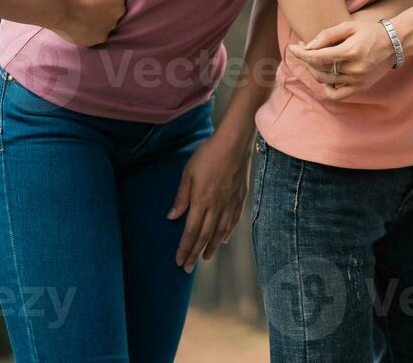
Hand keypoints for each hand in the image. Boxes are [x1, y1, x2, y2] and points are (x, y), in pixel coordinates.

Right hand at [55, 0, 126, 46]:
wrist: (58, 6)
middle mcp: (119, 10)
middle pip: (112, 10)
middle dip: (101, 8)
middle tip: (85, 5)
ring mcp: (110, 26)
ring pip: (104, 23)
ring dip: (95, 21)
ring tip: (79, 16)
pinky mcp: (99, 39)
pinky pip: (94, 35)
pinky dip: (87, 32)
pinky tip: (77, 26)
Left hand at [168, 129, 251, 271]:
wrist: (234, 143)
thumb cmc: (208, 154)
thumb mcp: (188, 173)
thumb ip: (181, 196)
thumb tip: (172, 217)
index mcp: (201, 200)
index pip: (191, 231)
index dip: (185, 248)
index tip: (179, 261)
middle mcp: (217, 205)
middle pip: (205, 235)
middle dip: (195, 253)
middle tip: (188, 268)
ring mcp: (230, 202)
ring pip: (220, 231)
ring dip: (211, 246)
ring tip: (205, 258)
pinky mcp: (240, 197)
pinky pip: (233, 220)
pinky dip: (227, 232)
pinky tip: (223, 239)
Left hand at [288, 17, 399, 101]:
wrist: (396, 43)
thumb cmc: (371, 31)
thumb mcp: (349, 26)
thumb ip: (327, 35)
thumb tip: (308, 46)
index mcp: (351, 51)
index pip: (318, 56)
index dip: (302, 53)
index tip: (292, 48)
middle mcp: (354, 68)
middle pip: (320, 69)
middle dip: (307, 59)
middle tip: (304, 49)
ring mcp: (358, 80)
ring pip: (325, 80)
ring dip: (314, 71)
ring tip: (315, 60)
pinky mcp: (361, 87)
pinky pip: (337, 94)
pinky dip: (326, 88)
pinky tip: (325, 77)